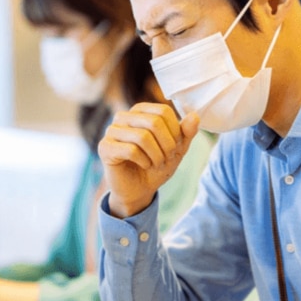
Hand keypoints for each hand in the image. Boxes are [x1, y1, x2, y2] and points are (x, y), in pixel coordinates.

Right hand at [97, 102, 199, 216]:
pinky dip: (144, 161)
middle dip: (167, 145)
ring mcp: (112, 131)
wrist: (139, 189)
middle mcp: (123, 116)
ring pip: (143, 137)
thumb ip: (186, 132)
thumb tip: (195, 116)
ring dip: (157, 155)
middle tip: (167, 158)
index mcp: (140, 110)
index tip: (175, 147)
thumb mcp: (177, 149)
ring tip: (156, 163)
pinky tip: (144, 166)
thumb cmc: (156, 165)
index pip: (163, 111)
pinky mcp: (105, 147)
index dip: (175, 131)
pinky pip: (130, 150)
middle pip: (154, 122)